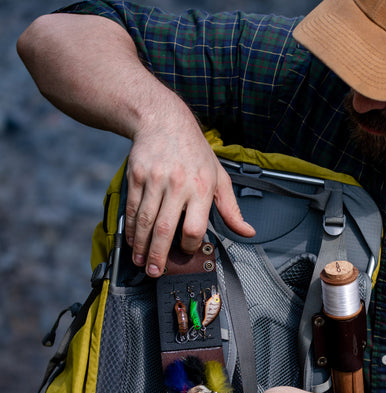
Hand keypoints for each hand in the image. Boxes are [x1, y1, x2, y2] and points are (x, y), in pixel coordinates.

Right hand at [125, 108, 254, 276]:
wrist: (164, 121)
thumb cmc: (195, 152)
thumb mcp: (219, 178)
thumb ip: (231, 210)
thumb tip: (248, 232)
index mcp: (201, 188)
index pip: (194, 228)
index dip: (189, 245)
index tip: (186, 251)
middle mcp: (177, 185)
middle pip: (165, 230)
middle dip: (159, 256)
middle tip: (156, 272)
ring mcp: (154, 181)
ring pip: (144, 222)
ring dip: (141, 247)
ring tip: (141, 262)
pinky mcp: (136, 176)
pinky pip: (131, 209)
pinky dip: (130, 229)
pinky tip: (132, 242)